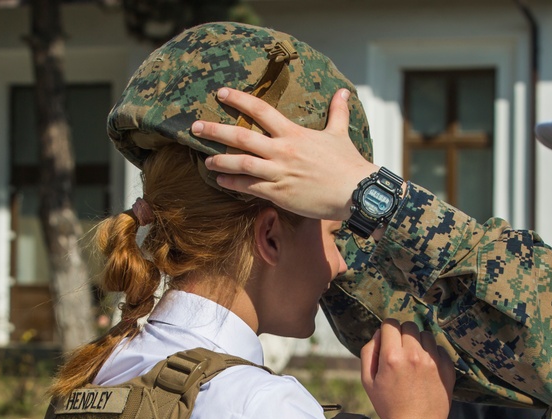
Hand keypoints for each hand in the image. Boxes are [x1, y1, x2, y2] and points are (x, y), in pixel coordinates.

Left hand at [191, 87, 375, 219]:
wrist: (356, 191)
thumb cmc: (349, 163)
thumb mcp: (340, 133)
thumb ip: (337, 112)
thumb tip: (344, 91)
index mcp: (294, 133)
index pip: (260, 110)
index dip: (238, 100)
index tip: (221, 94)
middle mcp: (282, 151)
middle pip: (241, 136)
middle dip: (215, 130)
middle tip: (195, 127)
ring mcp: (279, 173)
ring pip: (241, 164)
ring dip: (220, 161)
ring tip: (206, 161)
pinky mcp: (280, 193)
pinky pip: (250, 188)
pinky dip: (233, 184)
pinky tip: (222, 182)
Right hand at [360, 320, 454, 418]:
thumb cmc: (389, 407)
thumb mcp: (368, 382)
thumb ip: (369, 353)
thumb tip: (378, 334)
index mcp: (392, 357)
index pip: (390, 324)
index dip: (387, 330)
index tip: (388, 339)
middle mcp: (414, 355)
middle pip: (409, 325)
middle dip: (403, 334)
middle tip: (401, 351)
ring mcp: (433, 361)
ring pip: (426, 334)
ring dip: (419, 342)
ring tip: (415, 360)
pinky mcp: (447, 368)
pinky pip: (439, 348)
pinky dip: (432, 353)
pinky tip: (426, 369)